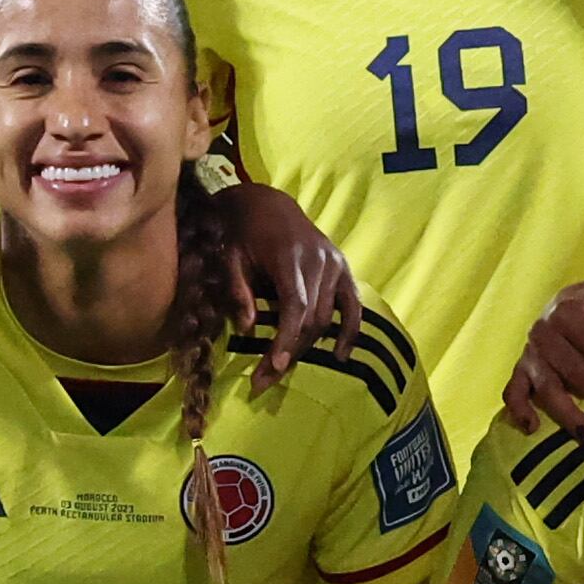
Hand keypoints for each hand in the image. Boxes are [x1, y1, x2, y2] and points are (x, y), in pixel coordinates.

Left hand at [215, 178, 354, 385]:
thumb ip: (239, 290)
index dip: (286, 338)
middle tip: (263, 380)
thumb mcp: (230, 256)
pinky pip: (353, 306)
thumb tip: (248, 328)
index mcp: (290, 256)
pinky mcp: (343, 269)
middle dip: (289, 351)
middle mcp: (319, 260)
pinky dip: (350, 332)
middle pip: (311, 318)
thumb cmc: (243, 232)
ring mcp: (335, 264)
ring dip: (307, 348)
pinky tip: (340, 355)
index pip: (295, 305)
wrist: (267, 203)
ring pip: (327, 317)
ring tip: (282, 370)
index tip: (275, 367)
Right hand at [497, 277, 583, 432]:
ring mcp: (530, 353)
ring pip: (547, 387)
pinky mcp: (520, 371)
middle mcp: (544, 331)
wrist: (573, 302)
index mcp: (570, 311)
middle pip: (576, 370)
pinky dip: (520, 410)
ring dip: (567, 413)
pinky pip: (513, 392)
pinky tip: (532, 429)